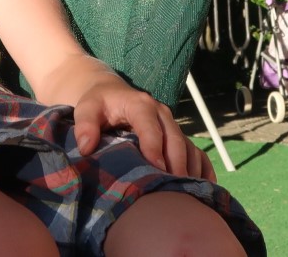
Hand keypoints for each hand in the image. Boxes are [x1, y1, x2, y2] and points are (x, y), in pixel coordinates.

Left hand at [71, 76, 215, 182]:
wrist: (111, 92)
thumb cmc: (98, 104)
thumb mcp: (86, 109)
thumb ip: (84, 125)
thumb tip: (86, 147)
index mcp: (141, 105)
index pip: (151, 127)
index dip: (155, 149)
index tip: (157, 171)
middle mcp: (161, 113)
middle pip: (174, 139)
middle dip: (176, 164)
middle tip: (173, 191)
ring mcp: (172, 125)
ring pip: (188, 147)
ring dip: (189, 170)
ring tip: (185, 194)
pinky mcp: (177, 135)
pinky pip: (196, 151)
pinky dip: (202, 168)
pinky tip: (203, 187)